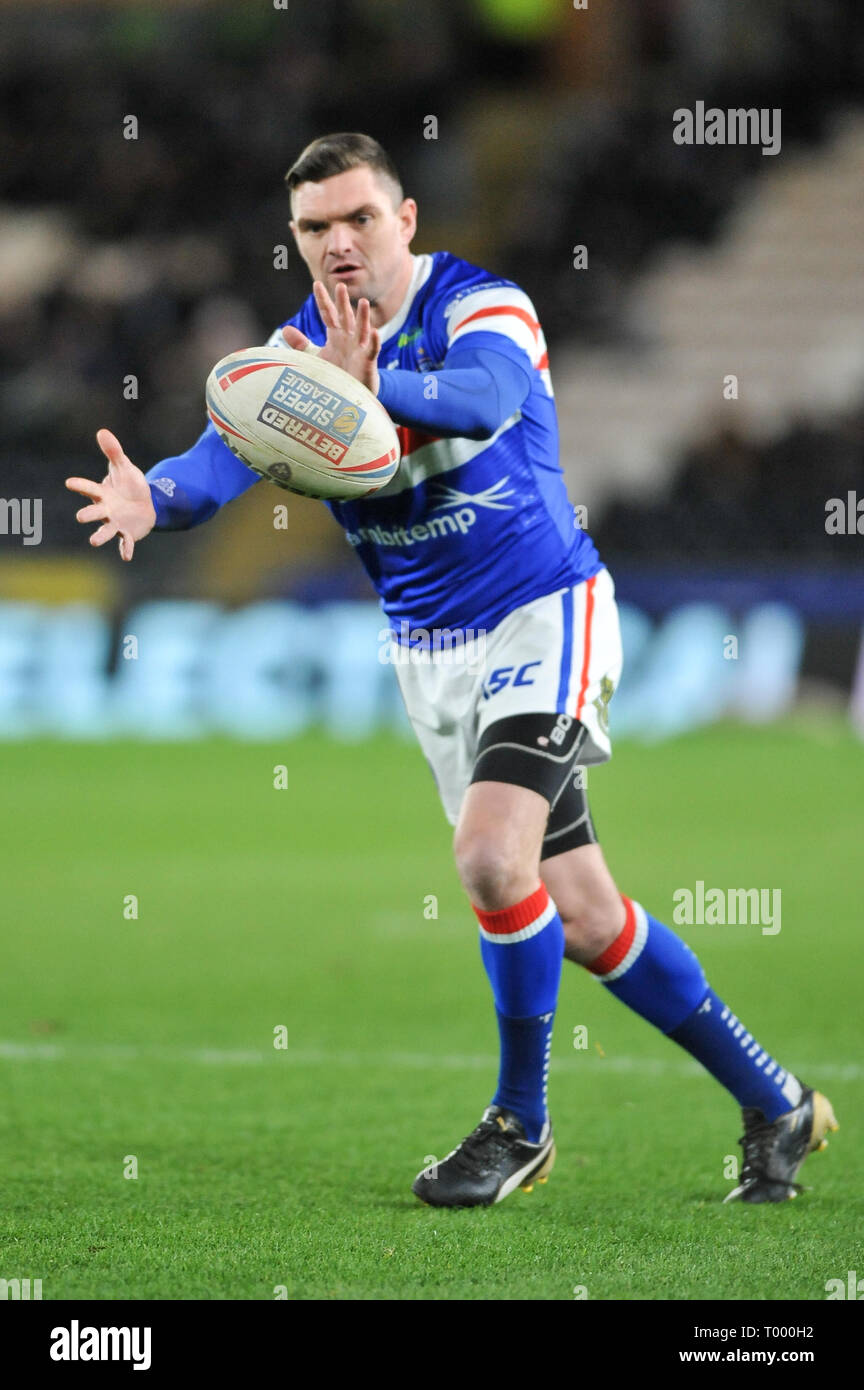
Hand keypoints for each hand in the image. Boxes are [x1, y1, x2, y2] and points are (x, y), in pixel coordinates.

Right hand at [66, 429, 156, 561]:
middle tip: (80, 517)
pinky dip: (126, 549)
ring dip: (100, 536)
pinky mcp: (128, 534)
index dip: (80, 485)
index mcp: (102, 494)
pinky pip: (126, 543)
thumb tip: (102, 431)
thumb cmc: (131, 485)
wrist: (147, 503)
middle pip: (94, 512)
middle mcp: (106, 510)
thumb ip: (114, 452)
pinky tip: (126, 557)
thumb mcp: (125, 467)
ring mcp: (116, 523)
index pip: (89, 488)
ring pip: (105, 531)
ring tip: (93, 542)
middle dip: (88, 515)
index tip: (69, 482)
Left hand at [282, 280, 379, 393]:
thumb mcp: (316, 357)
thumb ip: (301, 344)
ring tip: (363, 302)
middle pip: (345, 317)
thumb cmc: (335, 372)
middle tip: (340, 285)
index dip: (323, 300)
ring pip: (361, 330)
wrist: (350, 393)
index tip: (317, 284)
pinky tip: (374, 332)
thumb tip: (285, 329)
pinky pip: (372, 351)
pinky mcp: (368, 362)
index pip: (328, 314)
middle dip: (343, 302)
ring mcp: (359, 349)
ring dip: (363, 317)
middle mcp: (348, 338)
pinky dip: (373, 342)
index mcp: (336, 335)